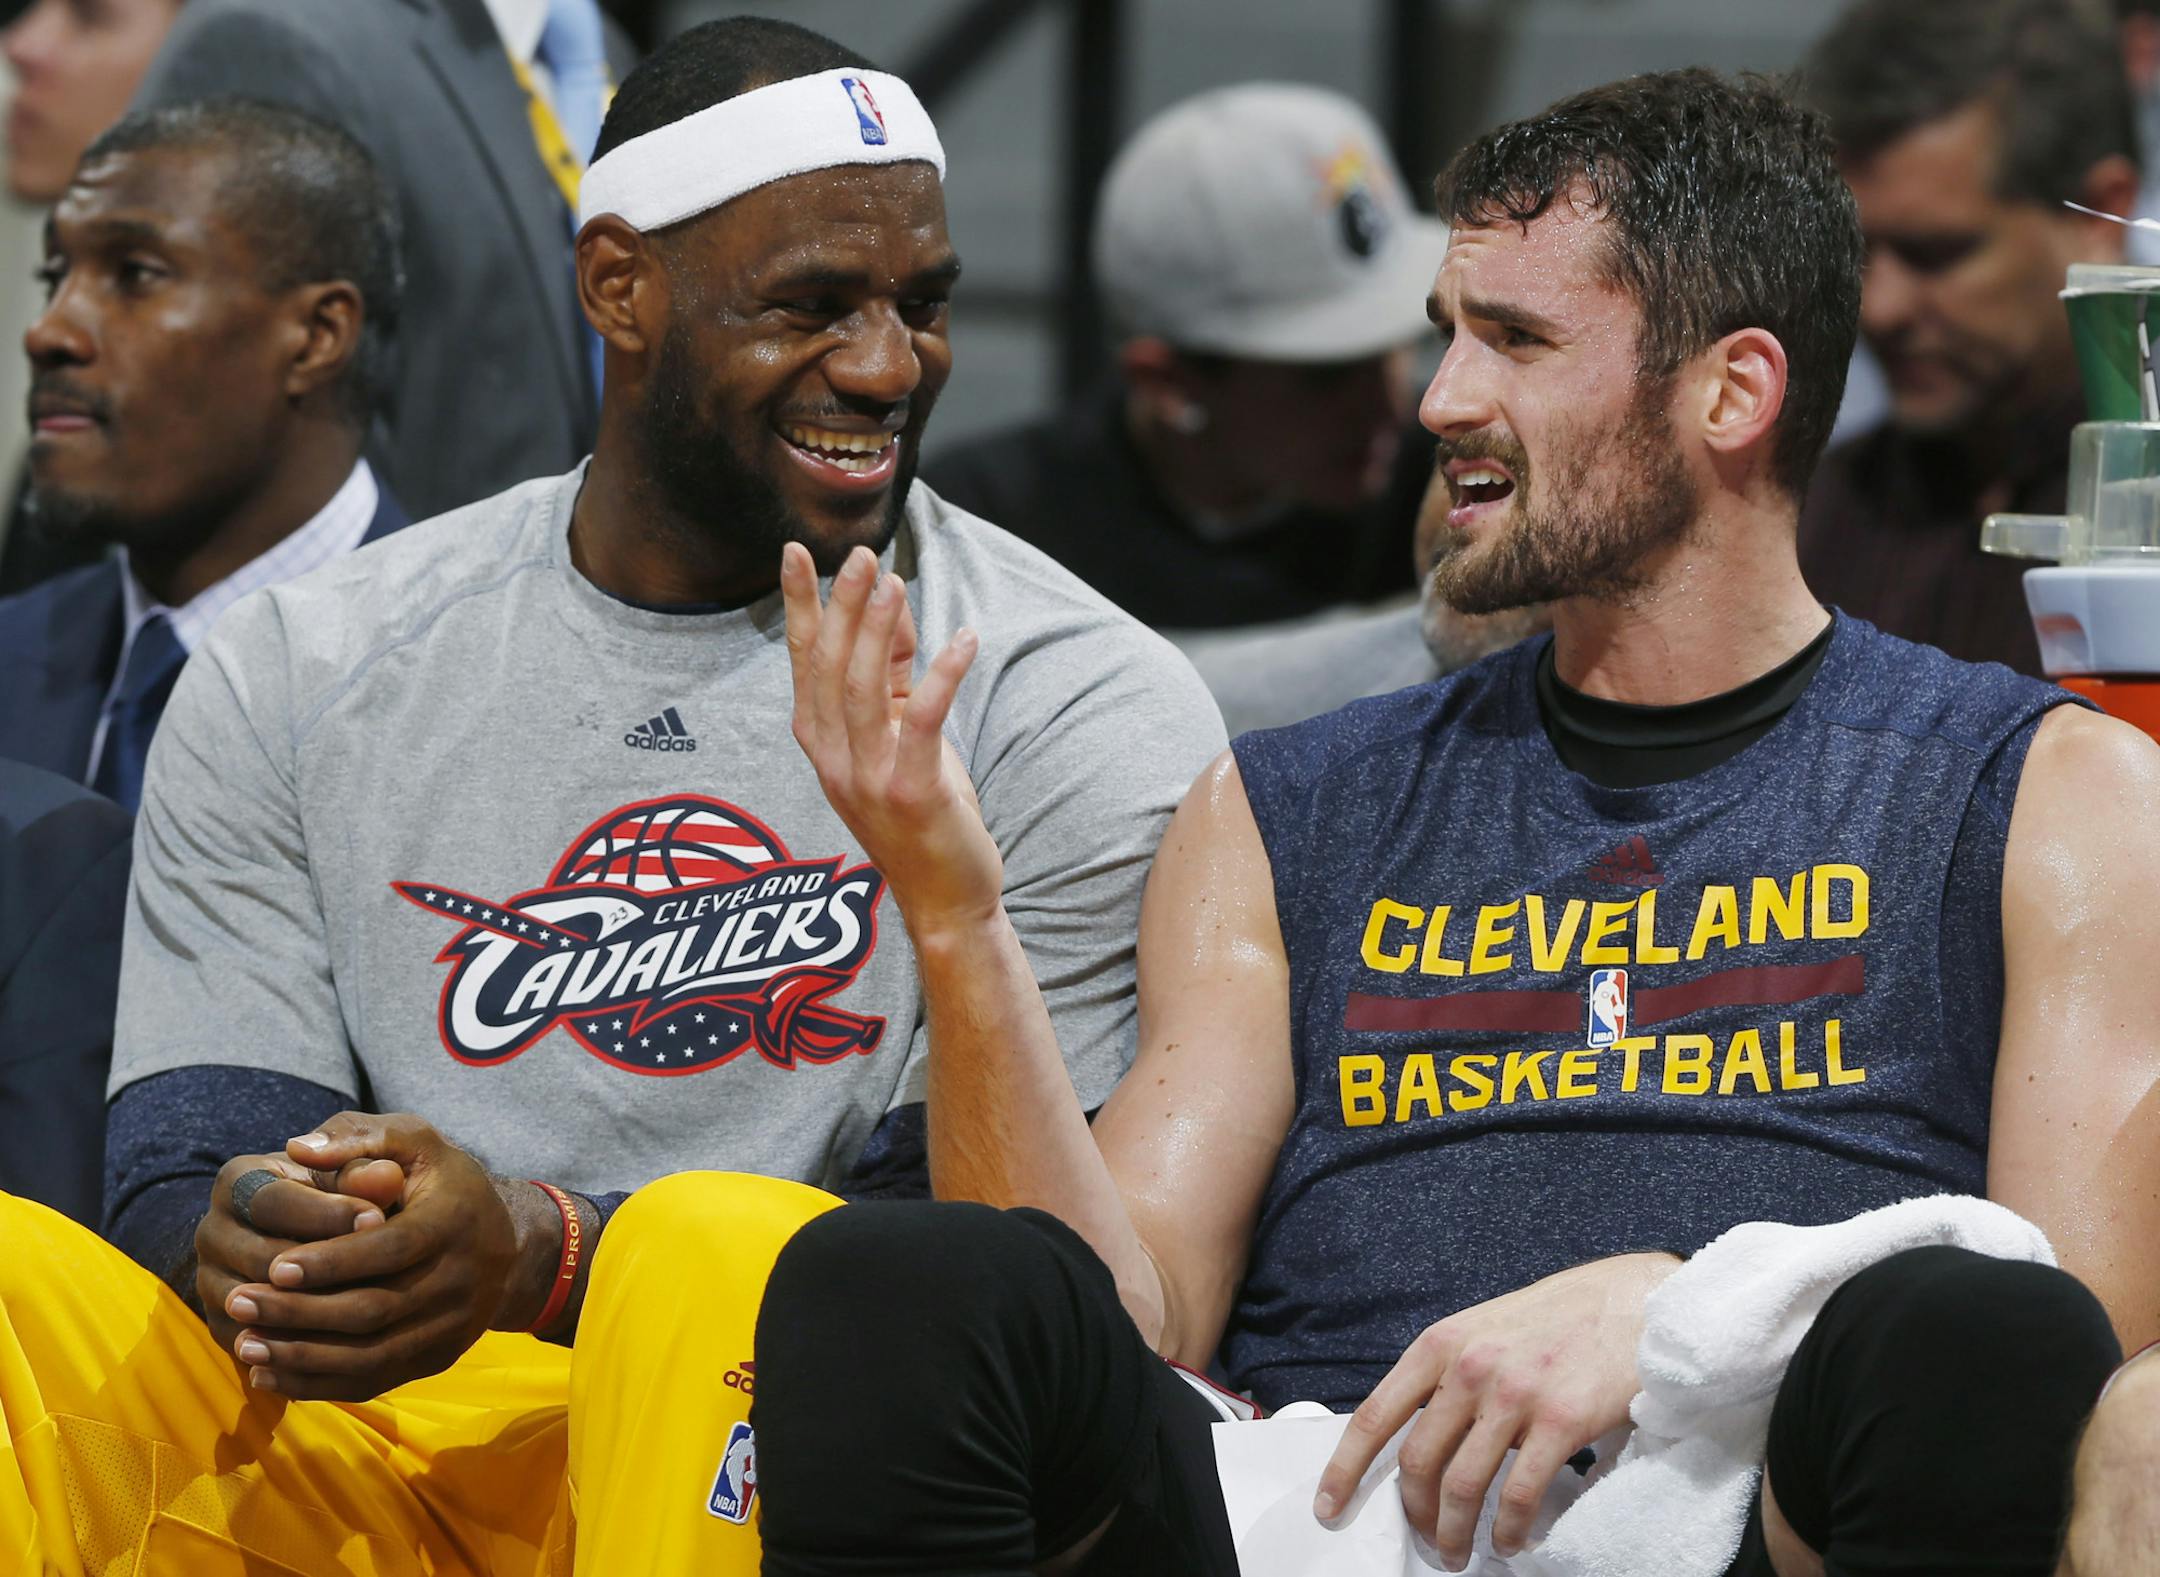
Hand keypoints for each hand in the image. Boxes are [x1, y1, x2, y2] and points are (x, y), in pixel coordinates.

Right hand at [196, 1148, 401, 1377]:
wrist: (301, 1234)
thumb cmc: (334, 1193)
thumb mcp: (347, 1173)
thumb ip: (364, 1172)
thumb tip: (387, 1176)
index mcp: (237, 1183)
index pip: (273, 1201)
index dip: (327, 1212)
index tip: (379, 1219)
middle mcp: (212, 1231)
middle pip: (260, 1258)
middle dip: (320, 1267)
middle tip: (380, 1272)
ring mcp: (210, 1282)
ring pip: (255, 1306)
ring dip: (310, 1311)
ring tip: (367, 1308)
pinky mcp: (223, 1324)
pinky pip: (256, 1343)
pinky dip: (298, 1346)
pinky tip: (347, 1342)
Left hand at [216, 1112, 531, 1401]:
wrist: (506, 1244)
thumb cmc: (443, 1183)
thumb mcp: (415, 1142)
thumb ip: (360, 1138)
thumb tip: (297, 1148)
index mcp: (454, 1222)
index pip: (388, 1249)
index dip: (330, 1261)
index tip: (272, 1264)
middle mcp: (460, 1282)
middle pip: (373, 1310)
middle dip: (299, 1310)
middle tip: (237, 1300)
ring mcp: (450, 1328)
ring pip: (369, 1356)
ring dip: (301, 1356)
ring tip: (244, 1344)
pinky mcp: (436, 1360)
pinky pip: (373, 1381)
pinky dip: (318, 1385)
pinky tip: (270, 1374)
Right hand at [781, 541, 1002, 933]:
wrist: (944, 898)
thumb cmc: (922, 810)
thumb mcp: (899, 734)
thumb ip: (893, 674)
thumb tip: (891, 603)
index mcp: (821, 741)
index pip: (804, 660)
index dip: (800, 606)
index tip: (797, 552)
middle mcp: (831, 758)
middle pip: (829, 666)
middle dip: (841, 605)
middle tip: (860, 554)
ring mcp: (866, 778)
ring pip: (862, 689)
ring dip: (877, 631)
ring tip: (894, 581)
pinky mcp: (910, 793)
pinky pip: (921, 722)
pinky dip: (942, 675)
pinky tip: (965, 639)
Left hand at [1314, 1251, 1678, 1566]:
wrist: (1631, 1302)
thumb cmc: (1556, 1318)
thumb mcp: (1482, 1329)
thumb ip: (1446, 1375)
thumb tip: (1415, 1438)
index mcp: (1440, 1344)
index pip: (1375, 1416)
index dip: (1345, 1469)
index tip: (1330, 1507)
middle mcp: (1468, 1368)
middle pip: (1416, 1462)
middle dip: (1414, 1514)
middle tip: (1425, 1539)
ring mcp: (1513, 1394)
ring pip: (1461, 1486)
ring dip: (1455, 1533)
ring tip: (1459, 1553)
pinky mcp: (1559, 1421)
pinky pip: (1518, 1495)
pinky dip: (1509, 1529)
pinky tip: (1511, 1540)